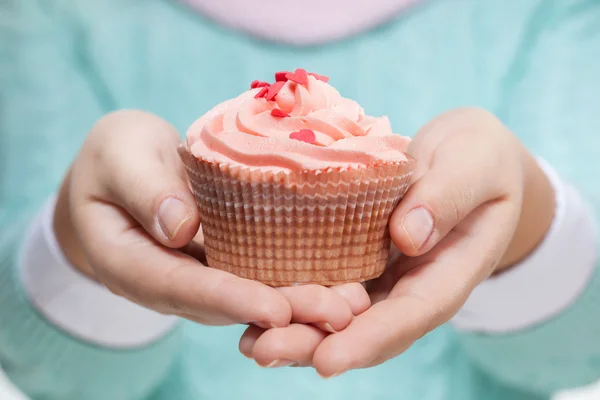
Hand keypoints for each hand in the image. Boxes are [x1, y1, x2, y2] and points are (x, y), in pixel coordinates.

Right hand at [54, 110, 367, 328]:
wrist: (121, 169)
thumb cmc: (114, 157)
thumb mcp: (119, 157)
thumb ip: (142, 188)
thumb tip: (180, 227)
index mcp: (133, 263)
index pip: (182, 287)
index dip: (229, 298)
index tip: (276, 310)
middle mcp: (170, 281)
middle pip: (226, 303)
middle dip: (283, 311)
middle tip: (338, 313)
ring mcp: (198, 274)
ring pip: (249, 294)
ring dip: (299, 303)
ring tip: (350, 304)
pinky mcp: (221, 260)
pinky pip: (258, 273)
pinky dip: (296, 277)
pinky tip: (338, 277)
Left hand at [238, 108, 555, 375]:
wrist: (467, 158)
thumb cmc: (479, 158)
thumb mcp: (474, 166)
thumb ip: (449, 196)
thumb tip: (408, 237)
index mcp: (446, 274)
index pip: (409, 316)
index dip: (368, 340)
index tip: (327, 361)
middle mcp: (410, 287)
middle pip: (364, 329)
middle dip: (315, 345)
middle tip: (264, 350)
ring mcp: (382, 276)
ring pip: (340, 315)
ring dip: (296, 331)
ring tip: (250, 342)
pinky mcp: (358, 257)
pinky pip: (327, 283)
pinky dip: (294, 298)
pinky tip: (254, 305)